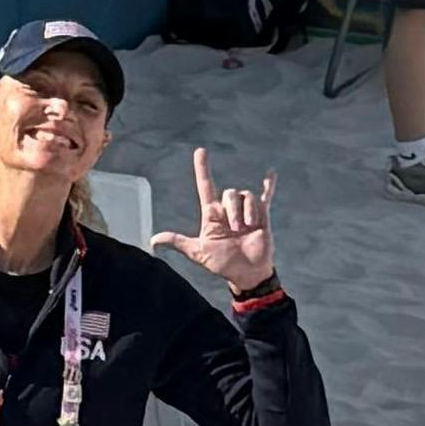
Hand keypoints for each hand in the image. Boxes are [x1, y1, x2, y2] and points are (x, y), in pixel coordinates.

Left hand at [151, 148, 275, 293]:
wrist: (246, 274)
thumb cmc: (222, 264)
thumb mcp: (198, 252)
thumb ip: (178, 242)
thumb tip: (153, 241)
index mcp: (212, 215)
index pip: (206, 186)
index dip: (203, 169)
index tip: (200, 151)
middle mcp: (228, 210)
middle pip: (229, 193)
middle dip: (233, 210)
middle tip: (236, 230)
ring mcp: (246, 212)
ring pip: (245, 195)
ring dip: (247, 212)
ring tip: (247, 230)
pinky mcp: (262, 216)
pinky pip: (265, 197)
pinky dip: (269, 185)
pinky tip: (271, 173)